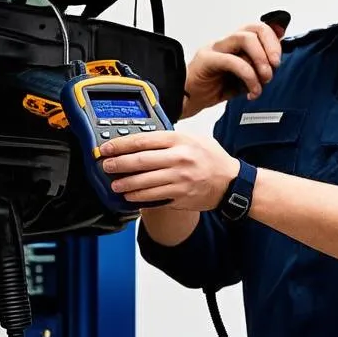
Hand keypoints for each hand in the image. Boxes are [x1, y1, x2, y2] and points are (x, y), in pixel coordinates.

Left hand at [99, 130, 238, 210]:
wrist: (231, 182)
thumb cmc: (211, 158)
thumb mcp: (193, 139)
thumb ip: (169, 139)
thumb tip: (142, 141)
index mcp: (179, 141)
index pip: (143, 141)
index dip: (121, 145)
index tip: (107, 148)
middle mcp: (179, 159)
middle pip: (140, 162)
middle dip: (118, 164)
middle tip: (106, 166)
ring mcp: (180, 179)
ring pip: (144, 182)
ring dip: (125, 184)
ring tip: (115, 184)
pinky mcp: (180, 195)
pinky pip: (154, 197)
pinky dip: (139, 197)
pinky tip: (130, 196)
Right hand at [182, 21, 282, 118]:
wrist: (187, 101)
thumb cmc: (212, 89)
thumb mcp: (243, 80)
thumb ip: (256, 70)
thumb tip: (274, 64)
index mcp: (234, 44)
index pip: (258, 29)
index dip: (274, 41)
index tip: (278, 61)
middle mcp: (225, 42)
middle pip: (254, 28)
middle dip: (271, 46)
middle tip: (274, 67)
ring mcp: (215, 48)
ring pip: (245, 39)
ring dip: (260, 59)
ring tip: (264, 79)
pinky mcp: (207, 59)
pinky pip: (232, 60)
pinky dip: (247, 74)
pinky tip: (250, 90)